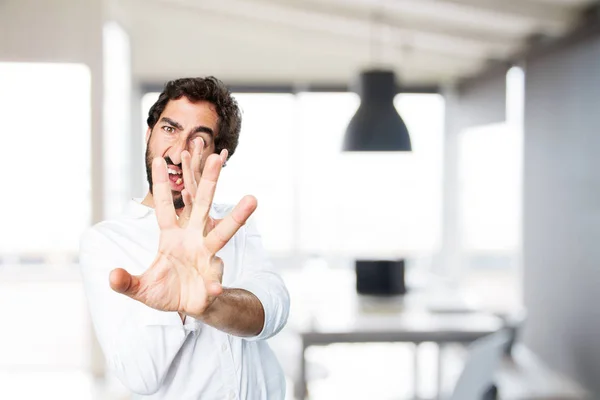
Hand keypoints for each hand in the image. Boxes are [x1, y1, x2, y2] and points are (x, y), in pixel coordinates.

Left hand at [109, 151, 255, 318]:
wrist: (189, 308)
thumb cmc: (166, 290)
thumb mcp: (141, 288)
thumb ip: (125, 282)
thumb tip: (111, 276)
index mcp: (172, 236)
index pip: (164, 207)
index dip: (161, 186)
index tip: (158, 159)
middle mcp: (193, 240)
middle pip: (202, 207)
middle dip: (209, 183)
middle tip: (217, 157)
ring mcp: (207, 257)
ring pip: (221, 234)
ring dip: (236, 217)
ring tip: (251, 199)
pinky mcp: (214, 278)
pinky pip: (215, 281)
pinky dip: (214, 285)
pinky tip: (214, 288)